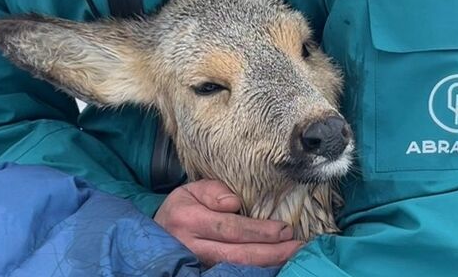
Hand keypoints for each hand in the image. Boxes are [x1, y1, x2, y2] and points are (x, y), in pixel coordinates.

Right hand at [154, 179, 303, 265]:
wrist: (160, 232)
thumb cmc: (182, 208)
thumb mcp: (192, 189)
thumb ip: (214, 191)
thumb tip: (234, 203)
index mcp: (190, 220)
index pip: (230, 228)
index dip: (259, 231)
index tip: (284, 229)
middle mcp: (193, 246)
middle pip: (238, 253)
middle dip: (271, 251)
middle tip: (297, 245)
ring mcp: (198, 263)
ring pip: (237, 268)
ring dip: (268, 263)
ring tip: (292, 254)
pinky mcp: (204, 272)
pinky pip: (233, 273)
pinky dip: (256, 270)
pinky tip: (275, 263)